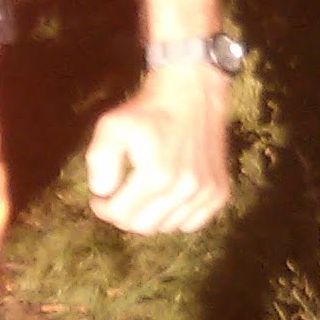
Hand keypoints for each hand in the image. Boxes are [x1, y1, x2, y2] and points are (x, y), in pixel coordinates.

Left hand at [83, 67, 232, 235]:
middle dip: (124, 216)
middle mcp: (185, 189)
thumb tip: (102, 192)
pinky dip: (176, 217)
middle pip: (144, 226)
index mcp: (157, 176)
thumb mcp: (111, 125)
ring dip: (150, 215)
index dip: (104, 209)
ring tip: (141, 194)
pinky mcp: (220, 192)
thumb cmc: (148, 110)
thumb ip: (99, 160)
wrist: (192, 93)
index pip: (121, 215)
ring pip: (167, 226)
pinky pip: (192, 223)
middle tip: (117, 199)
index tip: (99, 198)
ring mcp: (206, 192)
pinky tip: (166, 197)